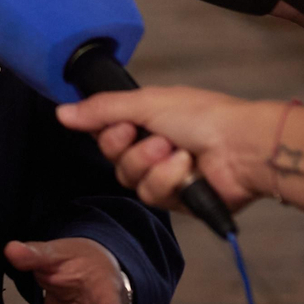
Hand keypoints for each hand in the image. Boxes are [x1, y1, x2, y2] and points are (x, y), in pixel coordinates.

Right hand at [57, 86, 278, 210]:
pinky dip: (171, 178)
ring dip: (154, 164)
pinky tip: (189, 168)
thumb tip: (60, 111)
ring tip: (179, 152)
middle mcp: (152, 148)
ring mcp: (165, 175)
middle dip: (133, 150)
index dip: (108, 134)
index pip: (105, 135)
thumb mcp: (146, 103)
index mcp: (146, 121)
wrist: (242, 145)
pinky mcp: (178, 199)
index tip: (124, 125)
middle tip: (157, 138)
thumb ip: (102, 110)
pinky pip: (155, 195)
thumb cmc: (202, 115)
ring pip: (132, 181)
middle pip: (115, 161)